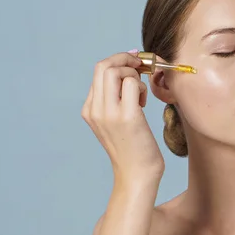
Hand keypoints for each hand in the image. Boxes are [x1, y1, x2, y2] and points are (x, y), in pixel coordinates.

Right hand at [81, 51, 164, 186]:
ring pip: (116, 71)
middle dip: (125, 59)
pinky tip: (145, 103)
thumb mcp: (114, 121)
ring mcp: (109, 113)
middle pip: (103, 66)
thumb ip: (115, 97)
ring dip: (134, 74)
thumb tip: (128, 65)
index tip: (134, 63)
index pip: (98, 71)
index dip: (118, 61)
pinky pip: (132, 83)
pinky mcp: (128, 117)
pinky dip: (142, 86)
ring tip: (140, 93)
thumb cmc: (132, 148)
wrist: (136, 176)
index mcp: (89, 110)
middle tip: (140, 66)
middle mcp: (95, 110)